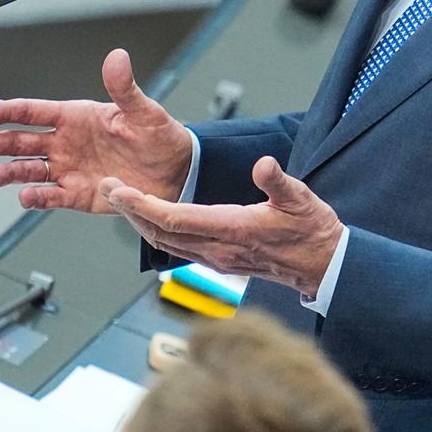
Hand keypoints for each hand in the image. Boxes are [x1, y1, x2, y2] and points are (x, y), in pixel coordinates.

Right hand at [0, 48, 192, 212]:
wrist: (177, 173)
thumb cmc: (160, 137)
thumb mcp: (144, 111)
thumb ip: (124, 88)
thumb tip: (117, 56)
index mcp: (76, 117)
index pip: (34, 112)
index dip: (9, 111)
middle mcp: (66, 143)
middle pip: (21, 141)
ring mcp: (68, 169)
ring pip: (28, 170)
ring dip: (9, 172)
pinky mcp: (77, 195)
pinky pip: (50, 197)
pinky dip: (36, 198)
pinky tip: (26, 196)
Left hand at [101, 156, 343, 296]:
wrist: (323, 266)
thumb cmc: (313, 232)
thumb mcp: (302, 199)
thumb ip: (278, 182)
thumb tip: (262, 164)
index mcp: (234, 230)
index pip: (176, 218)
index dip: (143, 205)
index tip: (120, 190)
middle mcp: (219, 249)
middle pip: (161, 233)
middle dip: (130, 211)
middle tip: (108, 188)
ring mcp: (217, 259)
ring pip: (166, 242)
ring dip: (140, 222)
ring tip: (121, 200)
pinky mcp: (220, 262)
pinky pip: (178, 248)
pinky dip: (158, 231)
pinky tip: (151, 219)